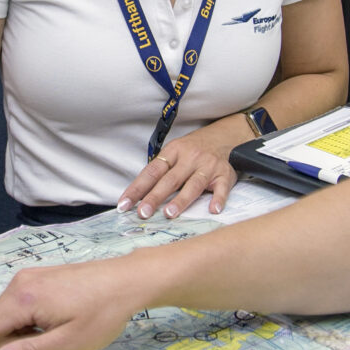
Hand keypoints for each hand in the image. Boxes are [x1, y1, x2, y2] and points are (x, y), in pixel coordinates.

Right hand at [0, 257, 145, 349]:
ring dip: (26, 333)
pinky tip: (60, 319)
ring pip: (9, 319)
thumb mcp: (69, 342)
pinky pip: (21, 308)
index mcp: (23, 299)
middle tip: (53, 343)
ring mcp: (28, 279)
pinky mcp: (38, 279)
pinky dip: (33, 322)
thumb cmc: (103, 313)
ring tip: (61, 329)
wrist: (127, 280)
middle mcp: (19, 284)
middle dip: (14, 344)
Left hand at [119, 116, 248, 219]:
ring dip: (181, 200)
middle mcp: (190, 158)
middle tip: (143, 212)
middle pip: (170, 179)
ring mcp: (208, 166)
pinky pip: (222, 188)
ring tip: (170, 213)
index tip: (124, 204)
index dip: (137, 188)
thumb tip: (138, 196)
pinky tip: (213, 210)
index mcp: (173, 151)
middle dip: (155, 197)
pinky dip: (218, 199)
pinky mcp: (224, 174)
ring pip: (193, 184)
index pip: (151, 171)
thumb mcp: (176, 152)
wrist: (225, 136)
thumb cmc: (194, 149)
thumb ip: (161, 172)